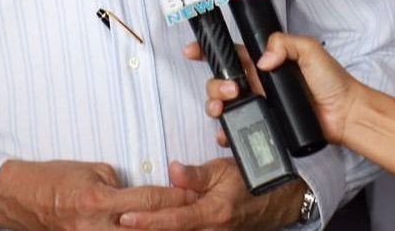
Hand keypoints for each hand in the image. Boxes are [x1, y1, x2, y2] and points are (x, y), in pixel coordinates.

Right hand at [0, 159, 196, 230]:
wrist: (23, 198)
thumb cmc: (56, 178)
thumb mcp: (92, 171)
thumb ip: (120, 185)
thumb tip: (141, 195)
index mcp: (99, 201)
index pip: (147, 201)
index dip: (174, 197)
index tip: (192, 193)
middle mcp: (96, 227)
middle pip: (147, 230)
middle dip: (173, 223)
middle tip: (195, 216)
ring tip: (177, 226)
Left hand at [117, 158, 303, 230]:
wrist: (278, 201)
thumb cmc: (252, 182)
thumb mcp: (224, 170)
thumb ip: (196, 174)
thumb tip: (172, 170)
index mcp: (212, 213)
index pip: (172, 220)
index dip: (147, 220)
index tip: (125, 218)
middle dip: (144, 230)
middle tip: (115, 226)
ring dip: (154, 230)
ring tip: (128, 227)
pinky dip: (169, 229)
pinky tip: (152, 226)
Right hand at [189, 32, 358, 144]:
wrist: (346, 114)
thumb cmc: (333, 81)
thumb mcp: (310, 50)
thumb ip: (284, 44)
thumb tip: (262, 60)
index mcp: (265, 62)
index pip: (232, 53)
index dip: (209, 51)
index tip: (192, 51)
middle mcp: (258, 83)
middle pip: (221, 81)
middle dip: (215, 85)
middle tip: (232, 90)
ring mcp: (260, 105)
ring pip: (224, 105)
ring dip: (216, 105)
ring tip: (228, 107)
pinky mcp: (266, 125)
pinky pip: (239, 129)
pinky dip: (226, 132)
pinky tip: (226, 133)